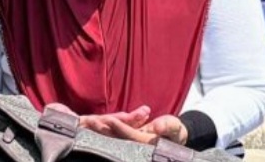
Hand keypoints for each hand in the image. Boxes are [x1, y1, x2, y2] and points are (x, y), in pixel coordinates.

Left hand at [67, 104, 186, 145]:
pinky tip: (92, 122)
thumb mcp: (174, 127)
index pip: (129, 136)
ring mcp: (128, 142)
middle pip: (115, 137)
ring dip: (101, 128)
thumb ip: (167, 126)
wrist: (174, 134)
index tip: (109, 120)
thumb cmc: (175, 130)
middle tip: (91, 121)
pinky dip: (104, 127)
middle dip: (104, 129)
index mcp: (144, 143)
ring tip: (89, 121)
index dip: (119, 128)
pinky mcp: (125, 138)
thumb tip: (157, 128)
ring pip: (111, 136)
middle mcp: (134, 145)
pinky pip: (112, 133)